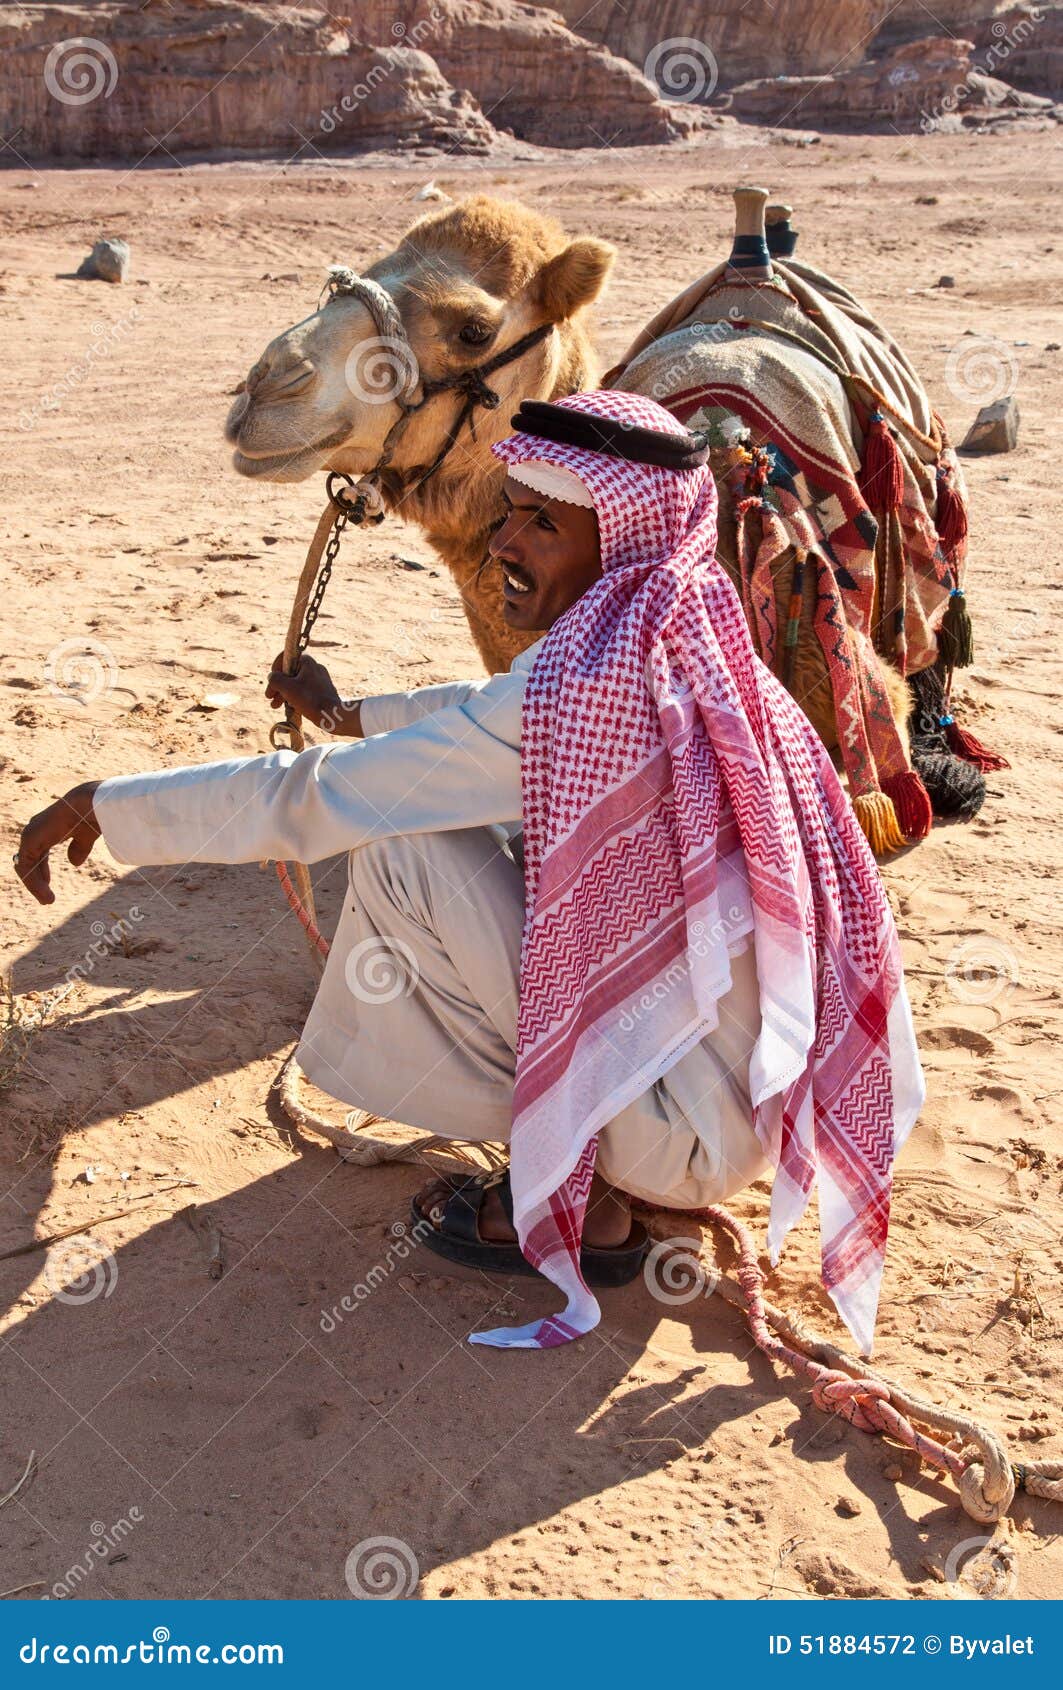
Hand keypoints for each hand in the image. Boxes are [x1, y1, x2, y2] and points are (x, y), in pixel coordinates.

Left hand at [15, 781, 101, 904]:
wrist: (91, 804)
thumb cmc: (92, 815)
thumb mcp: (86, 837)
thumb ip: (79, 848)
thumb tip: (73, 863)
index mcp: (48, 828)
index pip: (37, 853)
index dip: (41, 870)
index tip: (47, 885)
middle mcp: (36, 830)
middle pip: (29, 861)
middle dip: (36, 880)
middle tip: (46, 898)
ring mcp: (31, 835)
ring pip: (25, 866)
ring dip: (35, 886)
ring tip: (47, 901)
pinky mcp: (30, 841)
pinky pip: (26, 867)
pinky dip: (34, 882)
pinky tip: (45, 893)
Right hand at [265, 653, 361, 736]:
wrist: (333, 714)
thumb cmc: (310, 699)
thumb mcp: (287, 688)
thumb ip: (275, 679)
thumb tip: (272, 676)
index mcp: (307, 661)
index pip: (285, 658)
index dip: (275, 669)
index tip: (271, 681)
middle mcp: (314, 667)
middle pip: (289, 672)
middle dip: (277, 686)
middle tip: (269, 697)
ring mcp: (319, 679)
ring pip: (296, 682)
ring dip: (283, 693)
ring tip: (275, 705)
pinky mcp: (322, 690)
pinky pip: (304, 690)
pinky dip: (295, 696)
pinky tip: (289, 706)